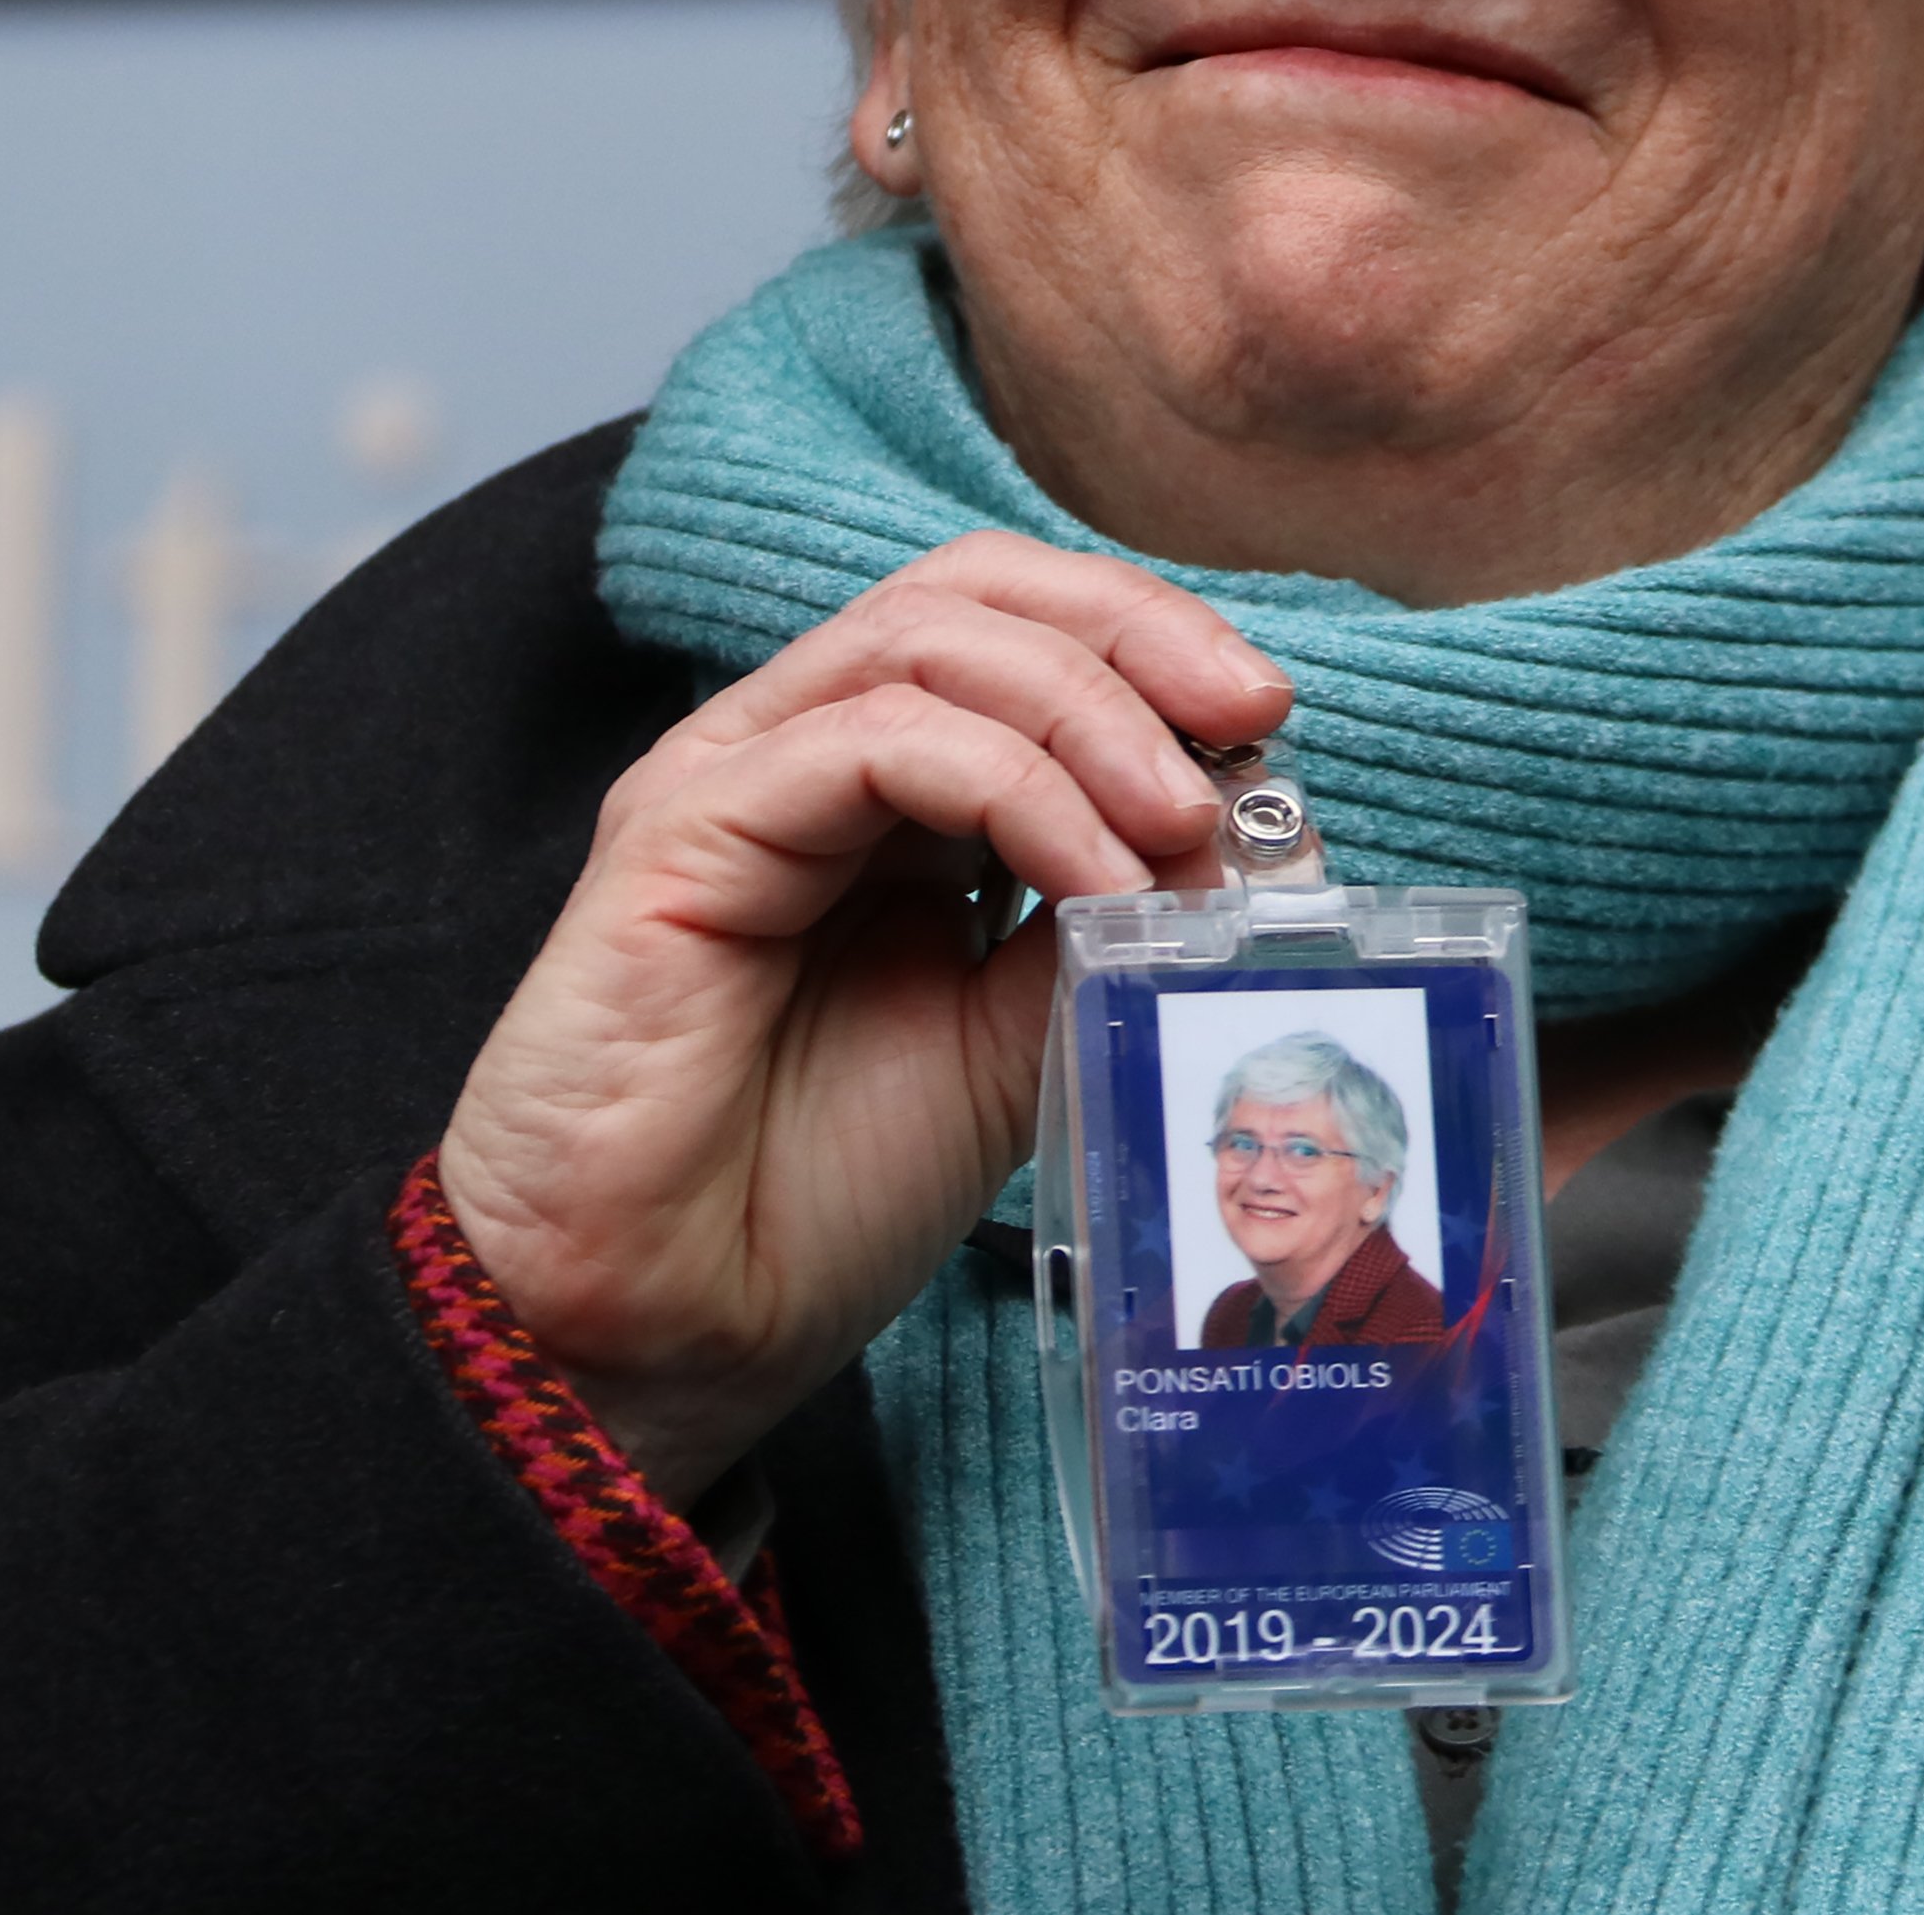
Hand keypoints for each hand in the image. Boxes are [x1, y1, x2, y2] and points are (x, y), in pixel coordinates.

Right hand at [434, 533, 1293, 1504]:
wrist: (657, 1332)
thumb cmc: (808, 1199)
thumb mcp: (1012, 1037)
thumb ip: (1102, 922)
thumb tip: (1243, 844)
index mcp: (872, 791)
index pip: (1010, 625)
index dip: (1146, 643)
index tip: (1265, 728)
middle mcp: (792, 753)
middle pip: (970, 590)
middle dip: (1132, 634)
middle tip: (1249, 721)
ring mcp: (728, 779)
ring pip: (924, 642)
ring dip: (1089, 713)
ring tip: (1180, 825)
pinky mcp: (679, 831)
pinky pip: (871, 742)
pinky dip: (1014, 787)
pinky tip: (1092, 877)